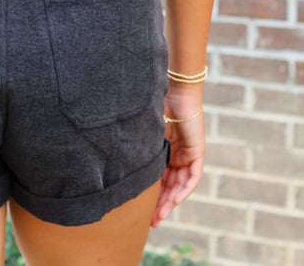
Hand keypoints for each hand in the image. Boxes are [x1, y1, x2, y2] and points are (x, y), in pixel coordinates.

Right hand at [150, 90, 204, 228]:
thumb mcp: (146, 132)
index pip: (159, 179)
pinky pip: (192, 178)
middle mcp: (177, 156)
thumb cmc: (158, 106)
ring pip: (180, 185)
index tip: (141, 210)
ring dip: (171, 202)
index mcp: (165, 151)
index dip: (152, 195)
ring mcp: (188, 156)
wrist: (176, 92)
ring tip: (159, 217)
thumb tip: (116, 158)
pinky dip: (184, 189)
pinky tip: (175, 201)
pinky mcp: (197, 153)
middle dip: (160, 205)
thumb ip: (140, 147)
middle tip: (151, 222)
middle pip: (170, 186)